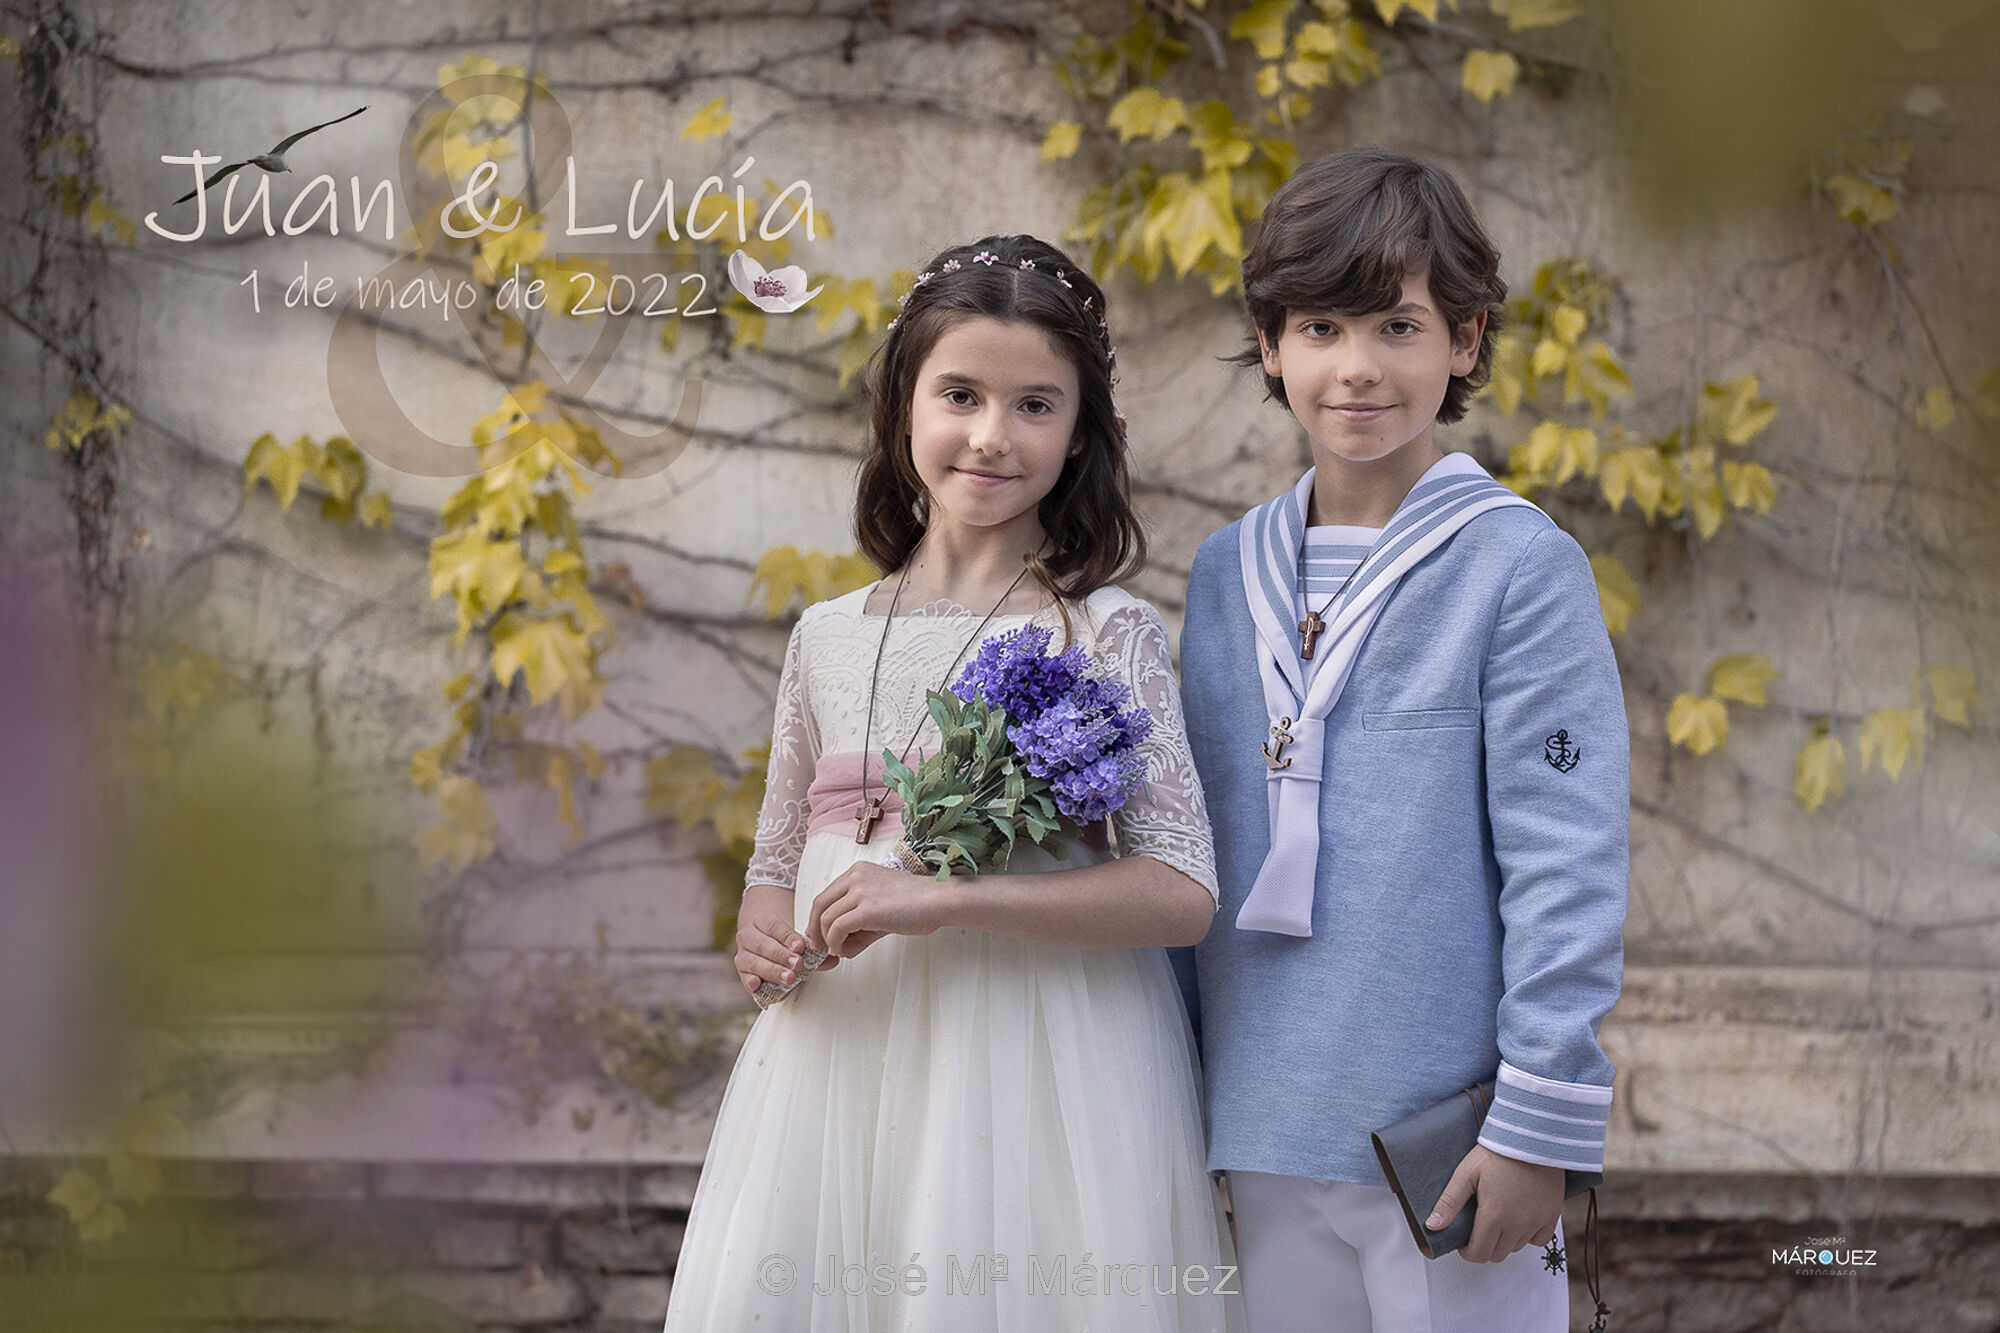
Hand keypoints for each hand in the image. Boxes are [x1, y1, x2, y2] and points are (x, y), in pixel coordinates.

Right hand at [733, 883, 838, 996]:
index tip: (801, 947)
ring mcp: (742, 953)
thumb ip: (813, 950)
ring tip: (789, 977)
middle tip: (797, 964)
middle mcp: (749, 936)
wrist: (758, 935)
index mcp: (763, 921)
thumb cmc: (779, 938)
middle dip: (782, 956)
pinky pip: (744, 977)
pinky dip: (750, 982)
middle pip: (764, 945)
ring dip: (772, 970)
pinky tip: (757, 985)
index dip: (789, 938)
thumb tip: (833, 960)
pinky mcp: (741, 971)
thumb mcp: (793, 937)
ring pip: (754, 961)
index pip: (776, 928)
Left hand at [807, 861, 946, 958]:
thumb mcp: (880, 909)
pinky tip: (844, 951)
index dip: (818, 918)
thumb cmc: (916, 904)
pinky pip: (837, 928)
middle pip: (819, 904)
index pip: (826, 895)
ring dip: (827, 940)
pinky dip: (835, 943)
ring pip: (826, 918)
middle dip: (815, 929)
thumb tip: (840, 948)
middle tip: (820, 948)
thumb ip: (858, 925)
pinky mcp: (866, 909)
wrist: (939, 900)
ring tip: (838, 951)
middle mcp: (855, 877)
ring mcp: (859, 891)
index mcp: (857, 872)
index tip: (821, 936)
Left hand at [1425, 1144, 1562, 1263]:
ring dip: (1505, 1242)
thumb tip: (1432, 1226)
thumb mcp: (1466, 1174)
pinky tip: (1520, 1220)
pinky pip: (1539, 1240)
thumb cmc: (1498, 1153)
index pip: (1479, 1253)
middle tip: (1479, 1231)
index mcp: (1493, 1216)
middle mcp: (1516, 1224)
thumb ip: (1449, 1202)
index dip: (1468, 1253)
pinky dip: (1528, 1236)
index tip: (1464, 1244)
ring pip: (1517, 1248)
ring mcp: (1536, 1221)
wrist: (1532, 1138)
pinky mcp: (1551, 1215)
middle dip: (1484, 1248)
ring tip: (1497, 1221)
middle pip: (1498, 1254)